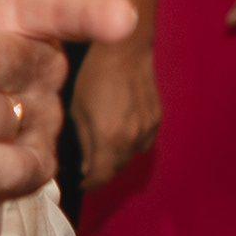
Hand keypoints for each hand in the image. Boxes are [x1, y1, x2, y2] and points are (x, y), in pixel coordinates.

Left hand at [69, 38, 160, 185]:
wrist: (125, 51)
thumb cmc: (93, 76)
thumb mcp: (77, 110)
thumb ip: (84, 141)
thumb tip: (87, 165)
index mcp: (110, 138)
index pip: (103, 176)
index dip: (91, 184)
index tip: (82, 183)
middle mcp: (134, 138)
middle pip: (118, 168)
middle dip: (103, 170)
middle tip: (88, 165)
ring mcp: (149, 128)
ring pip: (133, 155)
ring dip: (118, 156)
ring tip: (103, 145)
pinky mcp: (158, 118)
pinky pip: (144, 140)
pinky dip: (132, 141)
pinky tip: (120, 127)